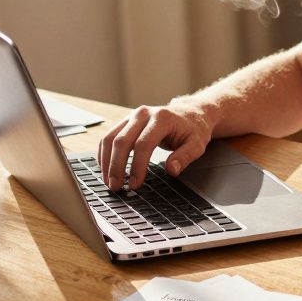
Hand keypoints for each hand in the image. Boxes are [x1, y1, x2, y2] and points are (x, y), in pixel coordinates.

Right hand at [98, 101, 212, 190]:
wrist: (189, 113)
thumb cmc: (193, 129)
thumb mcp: (196, 144)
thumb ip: (184, 157)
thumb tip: (172, 170)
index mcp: (162, 118)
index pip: (143, 144)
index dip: (137, 166)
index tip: (135, 184)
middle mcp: (143, 114)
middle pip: (122, 141)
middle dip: (116, 166)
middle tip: (116, 187)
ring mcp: (132, 116)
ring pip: (110, 138)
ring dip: (106, 162)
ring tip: (109, 182)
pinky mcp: (125, 121)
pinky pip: (108, 137)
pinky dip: (104, 154)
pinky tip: (106, 170)